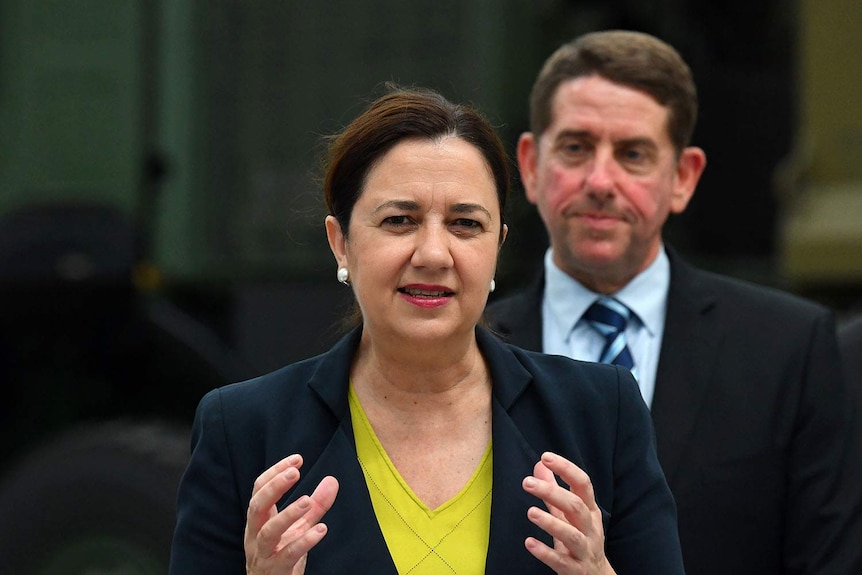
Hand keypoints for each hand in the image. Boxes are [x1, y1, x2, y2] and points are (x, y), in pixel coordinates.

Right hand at [244, 454, 338, 574]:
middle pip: (257, 506)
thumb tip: (332, 479)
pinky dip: (304, 541)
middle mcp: (256, 534)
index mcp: (259, 520)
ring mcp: (264, 553)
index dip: (275, 472)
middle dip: (274, 487)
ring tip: (306, 501)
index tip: (297, 459)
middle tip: (294, 473)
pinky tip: (321, 530)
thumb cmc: (281, 555)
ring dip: (287, 515)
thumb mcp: (299, 527)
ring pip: (269, 532)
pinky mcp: (276, 570)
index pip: (259, 489)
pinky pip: (288, 555)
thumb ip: (315, 505)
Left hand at [522, 452, 614, 574]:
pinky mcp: (576, 570)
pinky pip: (561, 561)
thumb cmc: (580, 539)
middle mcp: (591, 528)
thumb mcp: (569, 514)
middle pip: (576, 507)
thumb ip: (554, 491)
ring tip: (530, 512)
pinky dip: (545, 552)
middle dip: (552, 492)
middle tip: (527, 483)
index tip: (545, 457)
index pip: (583, 484)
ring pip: (572, 535)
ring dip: (551, 523)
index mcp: (590, 510)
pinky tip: (529, 543)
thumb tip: (539, 465)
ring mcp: (585, 550)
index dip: (566, 469)